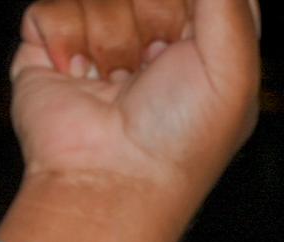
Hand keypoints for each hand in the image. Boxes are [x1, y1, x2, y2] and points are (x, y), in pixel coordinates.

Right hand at [0, 0, 264, 241]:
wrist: (110, 181)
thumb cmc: (179, 139)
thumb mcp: (233, 66)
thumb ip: (229, 1)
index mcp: (204, 44)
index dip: (188, 7)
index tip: (178, 40)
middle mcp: (152, 39)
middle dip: (152, 14)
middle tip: (154, 64)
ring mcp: (99, 41)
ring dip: (111, 37)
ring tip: (118, 83)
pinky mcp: (50, 47)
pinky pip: (51, 6)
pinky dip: (66, 40)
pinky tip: (80, 78)